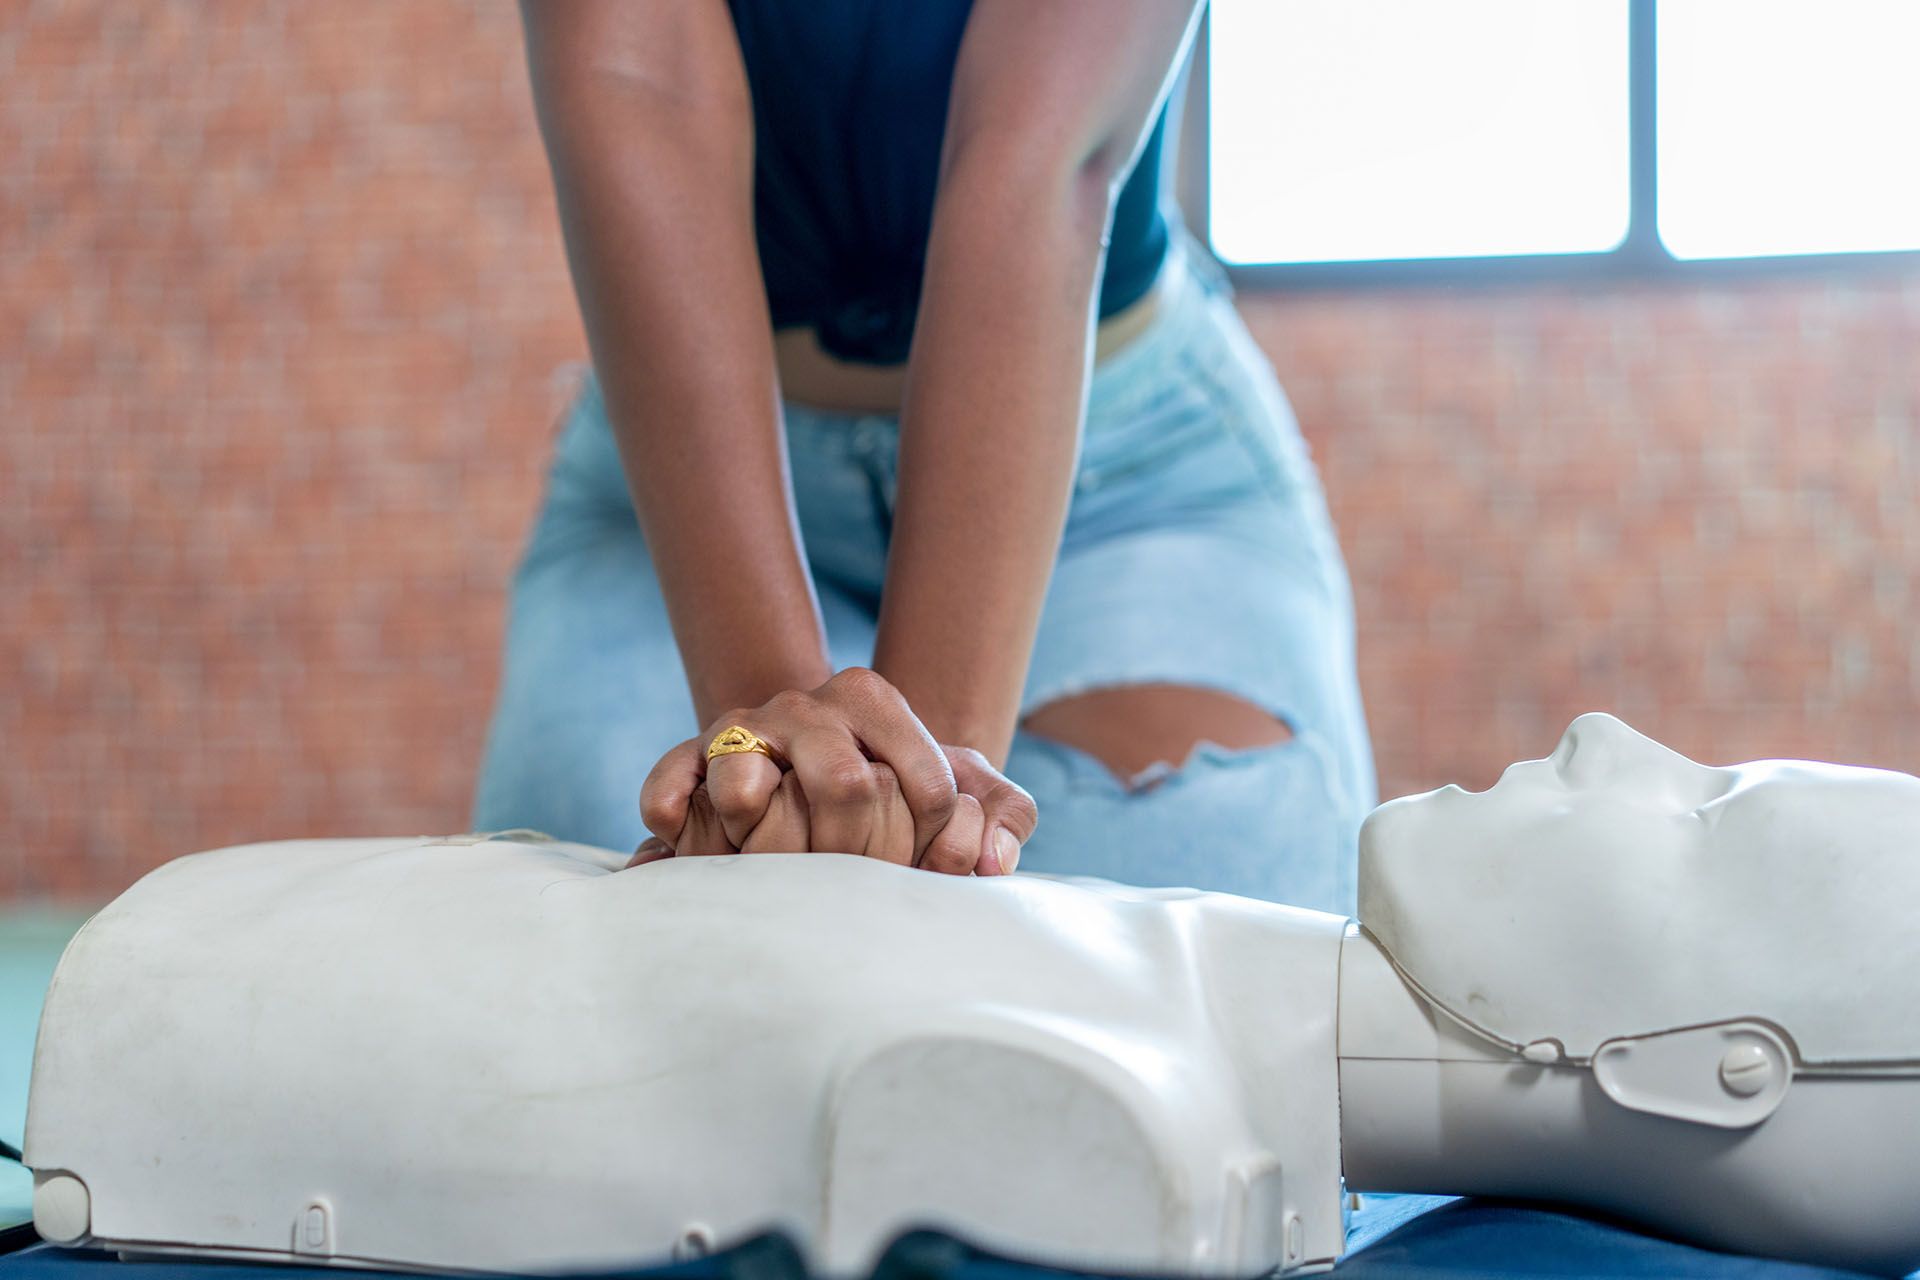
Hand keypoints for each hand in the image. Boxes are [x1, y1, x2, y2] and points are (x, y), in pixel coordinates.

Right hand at [627, 668, 1035, 874]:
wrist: (813, 756)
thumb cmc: (899, 785)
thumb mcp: (966, 785)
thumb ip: (1006, 812)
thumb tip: (992, 862)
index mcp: (871, 699)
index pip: (922, 782)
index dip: (934, 840)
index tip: (925, 871)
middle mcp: (804, 707)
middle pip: (844, 785)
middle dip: (860, 853)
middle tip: (856, 886)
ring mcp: (741, 731)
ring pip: (745, 781)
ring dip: (763, 837)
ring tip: (778, 872)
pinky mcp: (689, 761)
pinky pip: (670, 787)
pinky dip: (673, 815)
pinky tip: (688, 845)